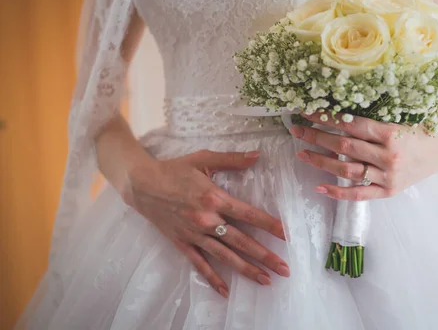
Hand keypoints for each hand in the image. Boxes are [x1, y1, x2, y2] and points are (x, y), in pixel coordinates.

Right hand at [122, 150, 288, 297]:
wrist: (141, 184)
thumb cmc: (174, 169)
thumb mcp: (203, 159)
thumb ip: (232, 160)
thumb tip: (257, 155)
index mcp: (214, 198)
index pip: (249, 215)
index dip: (270, 225)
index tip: (287, 235)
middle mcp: (207, 220)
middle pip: (242, 241)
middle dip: (266, 256)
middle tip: (285, 269)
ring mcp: (194, 234)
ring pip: (225, 256)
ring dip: (247, 269)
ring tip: (266, 280)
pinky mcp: (182, 243)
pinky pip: (200, 264)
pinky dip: (213, 279)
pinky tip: (225, 291)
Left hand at [289, 112, 437, 200]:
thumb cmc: (417, 126)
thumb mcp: (397, 116)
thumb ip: (371, 116)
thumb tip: (337, 108)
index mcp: (390, 133)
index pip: (349, 125)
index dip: (326, 118)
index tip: (308, 112)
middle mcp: (387, 156)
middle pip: (343, 146)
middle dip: (316, 137)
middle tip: (297, 130)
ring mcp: (387, 176)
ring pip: (346, 169)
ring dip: (320, 161)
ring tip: (302, 153)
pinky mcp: (387, 191)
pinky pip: (359, 194)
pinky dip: (337, 192)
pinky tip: (319, 186)